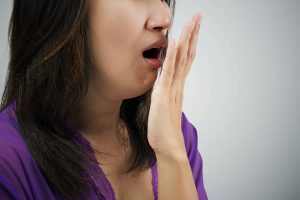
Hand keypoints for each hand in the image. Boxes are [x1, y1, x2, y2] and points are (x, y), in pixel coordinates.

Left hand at [147, 13, 202, 158]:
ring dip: (186, 40)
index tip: (193, 28)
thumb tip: (163, 82)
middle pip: (187, 55)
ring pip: (181, 59)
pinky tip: (175, 43)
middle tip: (199, 17)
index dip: (189, 43)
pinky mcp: (164, 95)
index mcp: (177, 86)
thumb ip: (166, 92)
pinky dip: (172, 57)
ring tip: (192, 22)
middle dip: (192, 35)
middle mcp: (178, 84)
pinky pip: (169, 72)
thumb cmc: (165, 128)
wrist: (168, 145)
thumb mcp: (164, 105)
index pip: (185, 59)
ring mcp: (172, 88)